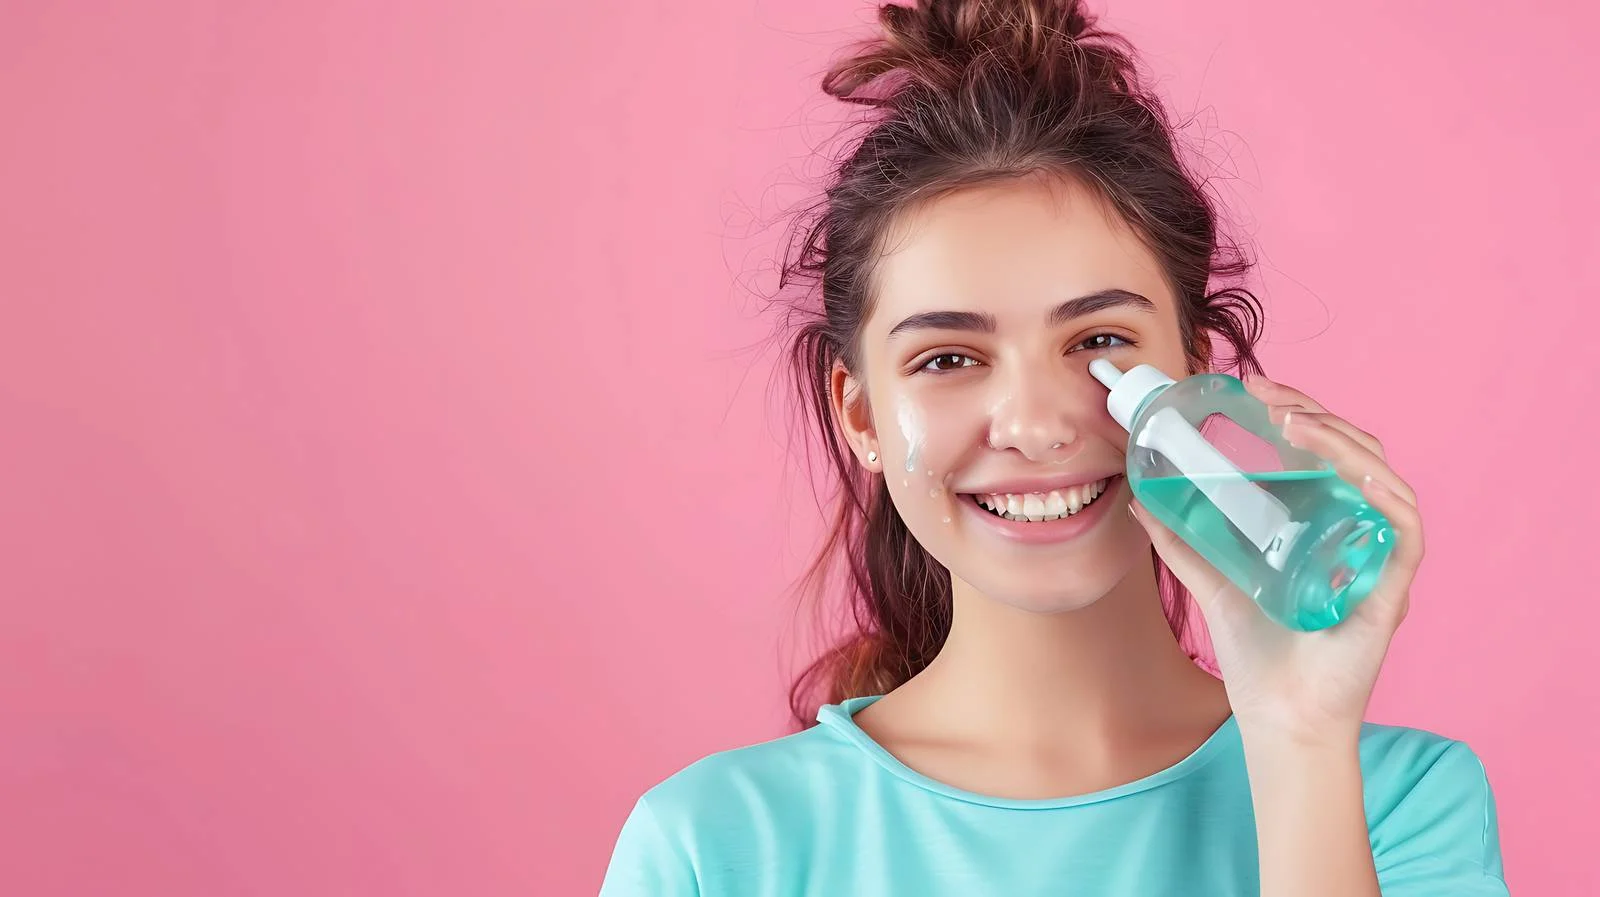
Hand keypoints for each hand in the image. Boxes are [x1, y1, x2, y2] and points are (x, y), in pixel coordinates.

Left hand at [1129, 374, 1424, 746]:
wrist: (1277, 718)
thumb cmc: (1258, 656)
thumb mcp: (1213, 583)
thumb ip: (1183, 542)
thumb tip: (1142, 501)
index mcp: (1326, 524)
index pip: (1325, 450)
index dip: (1298, 410)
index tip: (1255, 387)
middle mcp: (1360, 532)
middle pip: (1354, 453)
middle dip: (1314, 411)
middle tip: (1267, 392)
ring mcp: (1379, 557)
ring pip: (1381, 477)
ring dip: (1341, 440)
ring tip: (1293, 420)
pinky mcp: (1393, 589)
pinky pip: (1405, 527)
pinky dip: (1382, 492)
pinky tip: (1351, 468)